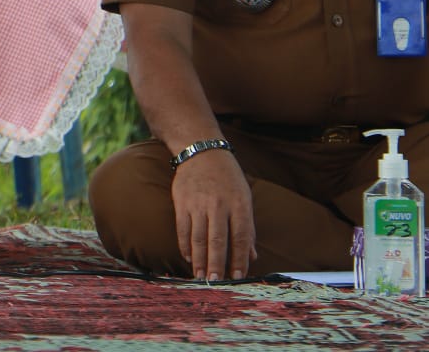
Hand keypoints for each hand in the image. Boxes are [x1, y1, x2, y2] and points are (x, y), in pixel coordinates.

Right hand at [172, 149, 255, 279]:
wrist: (201, 151)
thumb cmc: (227, 178)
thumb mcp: (244, 198)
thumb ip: (247, 227)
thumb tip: (251, 256)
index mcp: (239, 204)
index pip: (241, 237)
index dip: (239, 259)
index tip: (239, 276)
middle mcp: (219, 205)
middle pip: (218, 240)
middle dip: (217, 264)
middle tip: (215, 282)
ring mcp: (198, 203)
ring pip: (198, 237)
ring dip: (199, 259)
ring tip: (200, 276)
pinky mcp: (181, 201)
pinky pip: (183, 228)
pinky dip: (185, 245)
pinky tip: (188, 257)